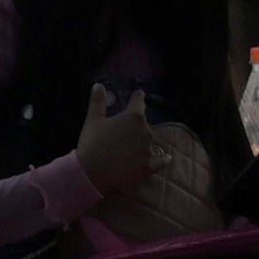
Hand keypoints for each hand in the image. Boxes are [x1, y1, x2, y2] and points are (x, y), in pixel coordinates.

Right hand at [72, 83, 155, 199]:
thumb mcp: (92, 120)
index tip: (137, 95)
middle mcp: (145, 131)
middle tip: (121, 131)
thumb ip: (98, 101)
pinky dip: (163, 159)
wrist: (92, 173)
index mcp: (133, 116)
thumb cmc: (91, 144)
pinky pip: (161, 161)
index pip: (139, 101)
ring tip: (129, 147)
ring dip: (142, 142)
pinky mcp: (148, 167)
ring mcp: (148, 150)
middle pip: (143, 123)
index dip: (137, 97)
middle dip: (135, 125)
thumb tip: (99, 85)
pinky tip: (167, 158)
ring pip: (148, 141)